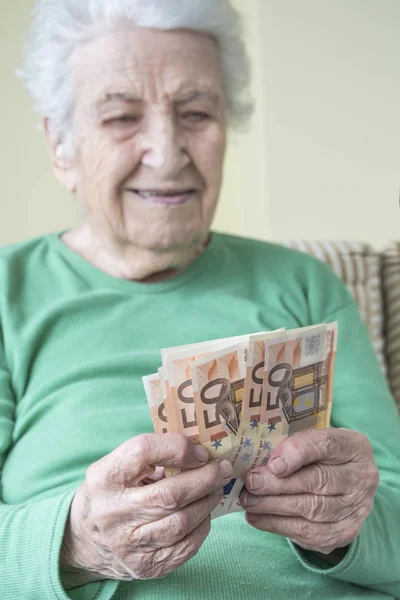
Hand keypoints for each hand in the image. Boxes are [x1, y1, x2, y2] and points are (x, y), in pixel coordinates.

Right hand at [60, 433, 232, 584]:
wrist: (84, 539)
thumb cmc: (111, 492)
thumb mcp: (118, 466)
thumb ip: (153, 455)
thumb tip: (199, 450)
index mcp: (105, 477)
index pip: (144, 451)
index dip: (177, 448)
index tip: (199, 451)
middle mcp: (113, 512)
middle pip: (170, 494)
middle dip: (205, 479)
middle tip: (222, 469)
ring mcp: (128, 544)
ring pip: (182, 522)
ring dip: (207, 502)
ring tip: (216, 489)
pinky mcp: (144, 566)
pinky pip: (185, 547)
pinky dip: (202, 527)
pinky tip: (204, 514)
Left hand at [240, 428, 378, 554]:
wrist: (344, 488)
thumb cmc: (320, 458)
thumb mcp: (311, 442)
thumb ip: (290, 447)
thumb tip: (257, 465)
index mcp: (353, 446)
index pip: (326, 445)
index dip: (298, 453)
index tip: (273, 464)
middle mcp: (361, 477)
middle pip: (318, 480)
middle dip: (279, 484)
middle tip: (251, 483)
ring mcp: (356, 508)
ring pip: (312, 509)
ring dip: (274, 506)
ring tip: (248, 501)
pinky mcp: (345, 533)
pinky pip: (309, 532)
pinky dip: (278, 525)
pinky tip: (257, 518)